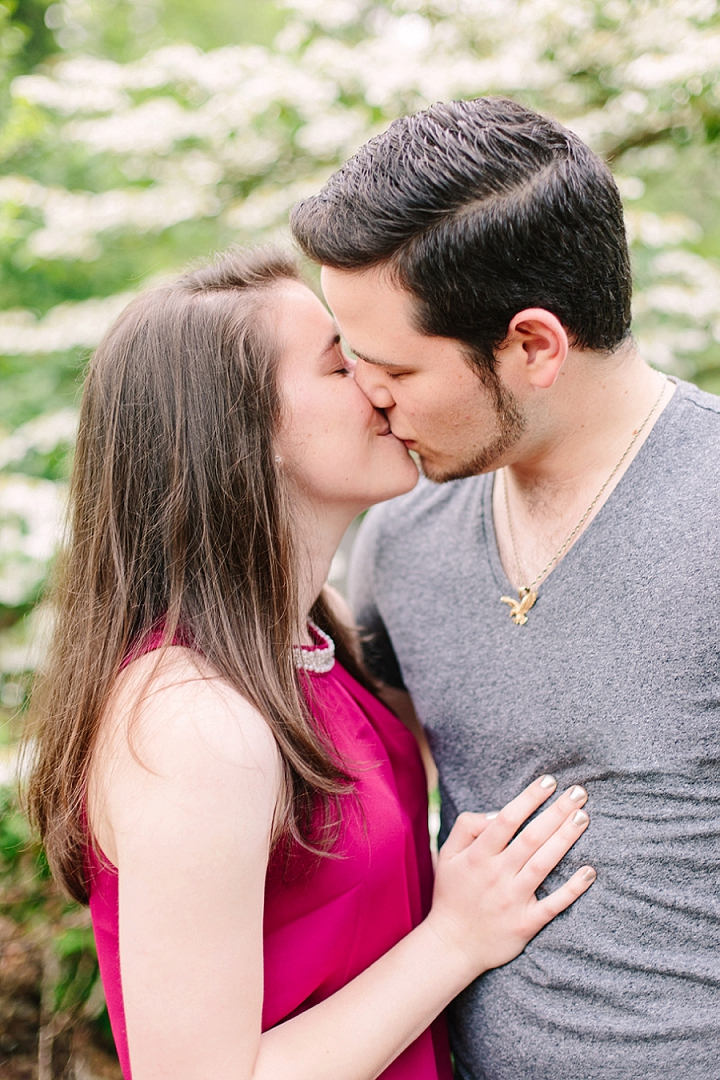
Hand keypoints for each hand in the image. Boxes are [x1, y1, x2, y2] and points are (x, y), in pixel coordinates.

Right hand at [426, 775, 593, 977]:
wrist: (452, 945)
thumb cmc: (452, 894)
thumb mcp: (447, 855)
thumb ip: (466, 827)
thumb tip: (498, 813)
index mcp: (477, 856)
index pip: (507, 820)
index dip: (529, 799)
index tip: (548, 781)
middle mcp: (496, 875)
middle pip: (531, 838)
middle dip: (556, 812)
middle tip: (579, 792)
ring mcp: (513, 900)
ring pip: (543, 864)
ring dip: (565, 839)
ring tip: (583, 817)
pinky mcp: (526, 923)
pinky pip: (553, 904)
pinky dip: (572, 888)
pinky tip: (589, 871)